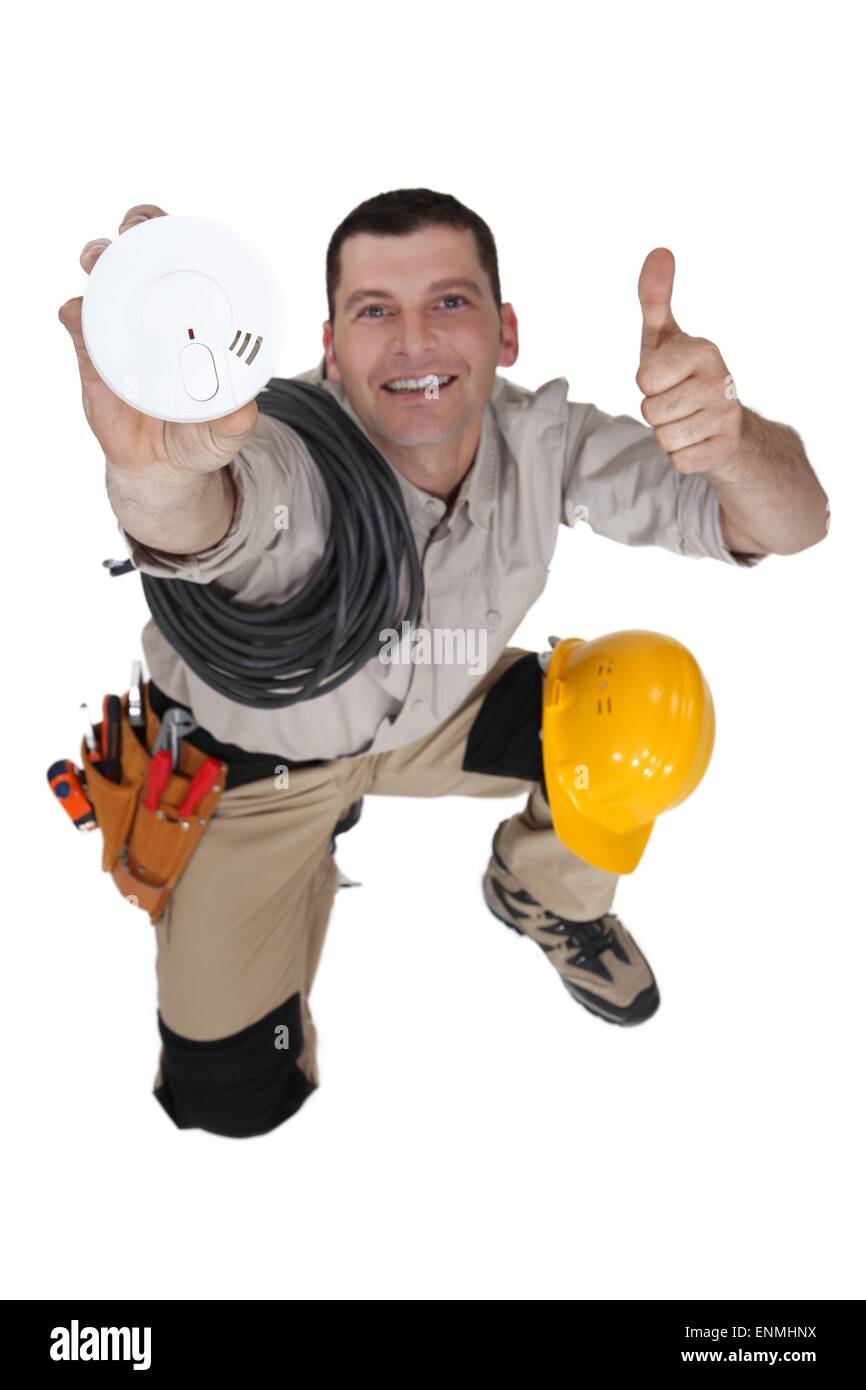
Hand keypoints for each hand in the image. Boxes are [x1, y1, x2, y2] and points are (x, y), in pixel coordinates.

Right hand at [58, 203, 257, 478]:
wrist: (165, 468)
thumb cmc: (202, 434)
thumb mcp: (227, 429)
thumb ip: (236, 419)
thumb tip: (243, 410)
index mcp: (189, 316)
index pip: (182, 262)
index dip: (177, 234)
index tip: (178, 226)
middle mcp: (150, 314)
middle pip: (137, 254)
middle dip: (136, 230)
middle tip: (135, 234)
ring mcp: (117, 332)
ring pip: (101, 280)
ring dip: (99, 260)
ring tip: (100, 263)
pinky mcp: (91, 358)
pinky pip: (78, 327)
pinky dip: (75, 314)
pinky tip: (78, 313)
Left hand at [635, 248, 742, 474]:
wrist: (725, 423)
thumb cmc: (682, 375)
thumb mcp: (664, 337)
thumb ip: (655, 298)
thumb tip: (660, 250)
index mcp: (703, 350)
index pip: (645, 378)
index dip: (647, 383)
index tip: (665, 378)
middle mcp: (722, 380)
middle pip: (651, 410)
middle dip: (655, 412)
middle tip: (676, 402)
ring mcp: (728, 416)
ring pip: (663, 438)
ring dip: (667, 434)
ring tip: (686, 420)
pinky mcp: (726, 449)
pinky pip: (679, 461)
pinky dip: (681, 456)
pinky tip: (698, 440)